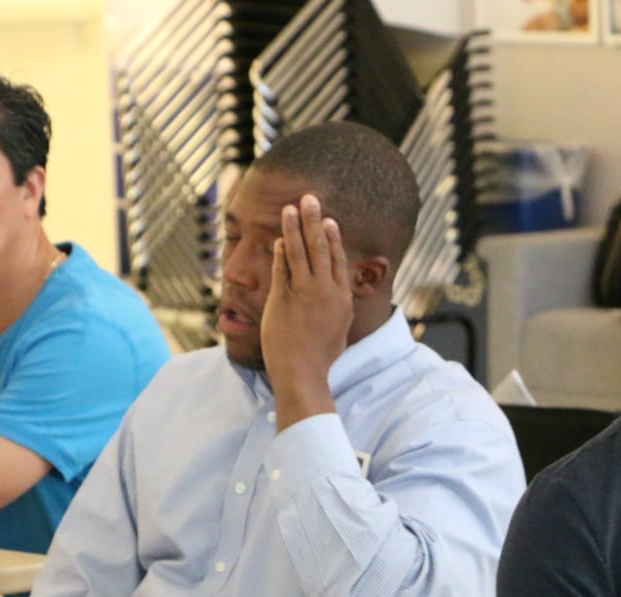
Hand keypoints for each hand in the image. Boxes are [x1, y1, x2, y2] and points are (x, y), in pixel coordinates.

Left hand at [261, 194, 353, 395]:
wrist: (303, 372)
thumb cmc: (321, 356)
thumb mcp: (340, 328)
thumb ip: (340, 308)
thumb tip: (340, 298)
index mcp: (342, 297)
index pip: (338, 259)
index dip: (333, 237)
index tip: (329, 220)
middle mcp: (325, 291)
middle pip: (321, 248)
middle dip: (314, 221)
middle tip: (310, 199)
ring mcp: (304, 293)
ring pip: (301, 252)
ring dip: (295, 227)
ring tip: (290, 208)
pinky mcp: (283, 298)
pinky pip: (282, 268)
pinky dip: (281, 251)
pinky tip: (279, 238)